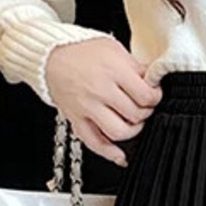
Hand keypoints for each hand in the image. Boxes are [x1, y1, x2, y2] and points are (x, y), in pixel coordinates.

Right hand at [43, 36, 161, 166]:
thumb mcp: (115, 49)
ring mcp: (88, 107)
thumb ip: (136, 67)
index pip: (145, 94)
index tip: (153, 95)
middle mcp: (100, 90)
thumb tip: (155, 82)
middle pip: (135, 114)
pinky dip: (110, 153)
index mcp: (113, 70)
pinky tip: (120, 155)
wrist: (51, 56)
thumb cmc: (82, 51)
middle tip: (143, 106)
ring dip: (132, 130)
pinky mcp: (77, 120)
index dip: (155, 97)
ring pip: (119, 132)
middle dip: (145, 112)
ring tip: (133, 122)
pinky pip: (95, 143)